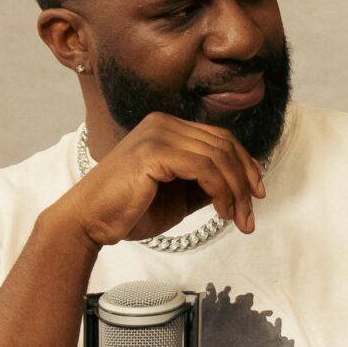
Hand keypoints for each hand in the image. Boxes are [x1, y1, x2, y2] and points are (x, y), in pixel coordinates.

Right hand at [47, 114, 263, 247]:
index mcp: (167, 128)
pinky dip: (221, 191)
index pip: (220, 139)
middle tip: (251, 214)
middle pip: (224, 145)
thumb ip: (207, 183)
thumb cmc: (131, 211)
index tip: (257, 193)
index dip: (245, 164)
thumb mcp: (180, 195)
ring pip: (218, 157)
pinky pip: (204, 168)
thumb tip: (244, 184)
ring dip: (236, 191)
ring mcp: (156, 134)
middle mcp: (162, 123)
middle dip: (245, 181)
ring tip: (239, 219)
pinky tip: (222, 212)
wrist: (89, 223)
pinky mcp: (153, 151)